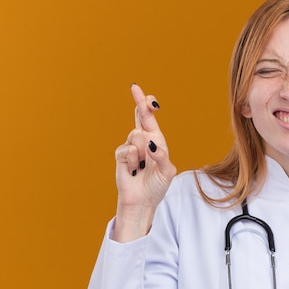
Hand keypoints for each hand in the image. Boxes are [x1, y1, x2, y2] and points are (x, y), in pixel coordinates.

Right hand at [113, 84, 176, 240]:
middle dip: (140, 101)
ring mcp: (131, 146)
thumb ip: (162, 156)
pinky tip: (134, 170)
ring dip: (143, 152)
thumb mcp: (167, 171)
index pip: (150, 119)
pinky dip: (133, 161)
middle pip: (140, 116)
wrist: (143, 201)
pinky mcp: (121, 155)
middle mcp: (143, 140)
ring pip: (136, 135)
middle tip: (135, 87)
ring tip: (142, 166)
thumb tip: (151, 145)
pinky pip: (128, 150)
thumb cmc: (157, 185)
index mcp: (156, 141)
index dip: (147, 105)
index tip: (146, 95)